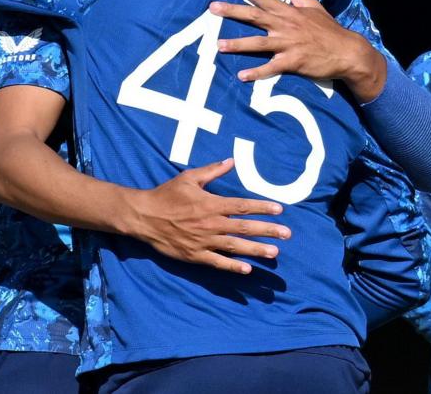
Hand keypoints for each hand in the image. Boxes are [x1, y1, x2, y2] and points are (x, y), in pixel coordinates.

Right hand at [125, 158, 291, 273]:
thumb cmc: (166, 195)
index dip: (262, 207)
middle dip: (268, 230)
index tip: (279, 210)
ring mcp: (203, 241)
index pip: (242, 206)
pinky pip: (217, 262)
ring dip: (256, 250)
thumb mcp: (189, 177)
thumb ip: (213, 171)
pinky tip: (247, 269)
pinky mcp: (195, 255)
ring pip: (235, 246)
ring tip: (274, 252)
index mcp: (211, 203)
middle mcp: (211, 223)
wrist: (143, 216)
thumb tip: (231, 161)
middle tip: (287, 234)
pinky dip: (232, 266)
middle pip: (244, 227)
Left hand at [210, 0, 386, 100]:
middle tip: (212, 8)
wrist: (347, 51)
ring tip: (218, 46)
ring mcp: (289, 44)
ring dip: (238, 44)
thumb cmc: (328, 29)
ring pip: (258, 43)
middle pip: (254, 16)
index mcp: (289, 11)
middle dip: (232, 11)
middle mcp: (286, 25)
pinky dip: (257, 73)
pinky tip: (242, 76)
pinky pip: (272, 68)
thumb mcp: (313, 5)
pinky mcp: (293, 62)